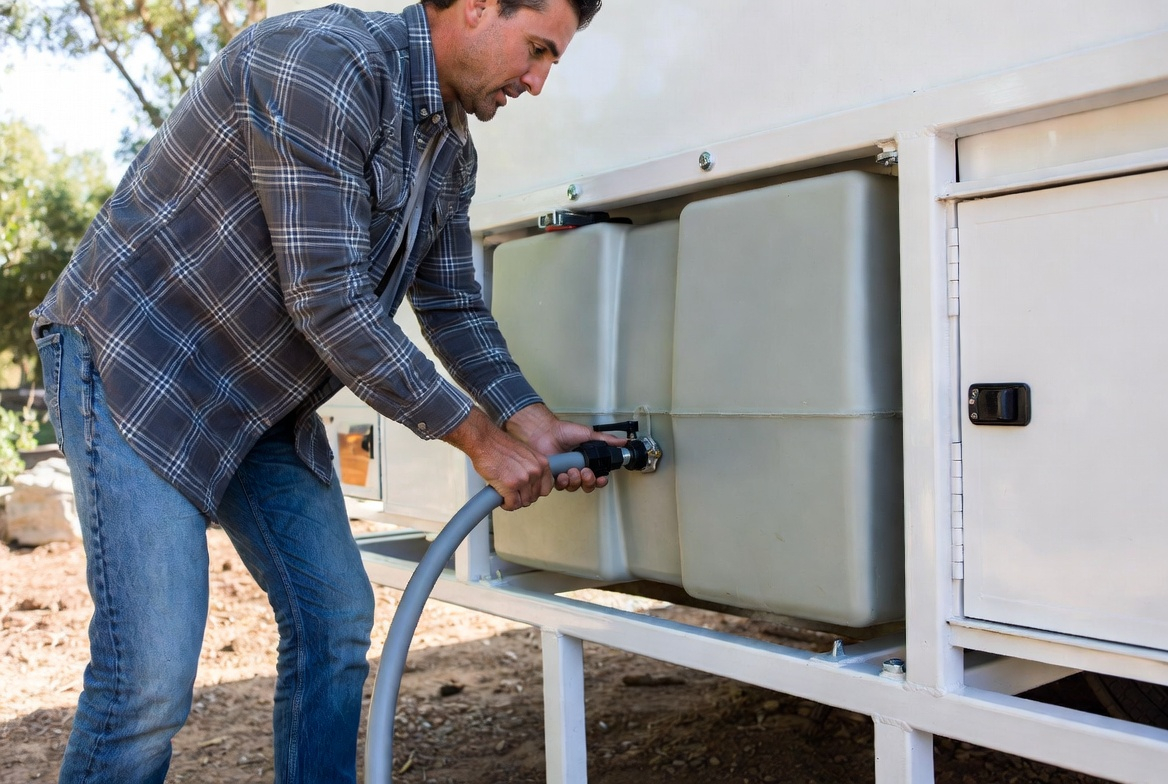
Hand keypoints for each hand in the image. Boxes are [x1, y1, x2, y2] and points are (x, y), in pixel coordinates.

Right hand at [441, 408, 551, 510]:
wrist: (485, 441)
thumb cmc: (500, 445)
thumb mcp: (525, 455)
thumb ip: (532, 468)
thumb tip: (532, 485)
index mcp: (541, 463)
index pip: (546, 489)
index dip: (534, 492)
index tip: (526, 491)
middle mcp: (535, 471)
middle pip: (534, 497)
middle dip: (522, 497)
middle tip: (513, 493)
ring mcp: (523, 479)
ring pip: (523, 502)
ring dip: (514, 501)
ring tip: (506, 495)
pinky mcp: (510, 486)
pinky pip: (512, 504)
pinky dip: (506, 504)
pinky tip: (501, 498)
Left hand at [504, 404, 626, 492]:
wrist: (545, 432)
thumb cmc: (563, 431)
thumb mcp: (588, 435)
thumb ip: (606, 441)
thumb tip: (623, 441)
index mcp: (586, 461)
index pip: (597, 476)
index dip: (600, 481)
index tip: (601, 478)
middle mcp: (576, 468)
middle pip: (587, 485)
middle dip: (589, 481)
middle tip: (586, 473)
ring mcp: (564, 473)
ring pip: (574, 487)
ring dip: (576, 481)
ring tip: (573, 470)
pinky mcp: (552, 477)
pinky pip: (560, 487)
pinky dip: (563, 482)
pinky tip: (563, 474)